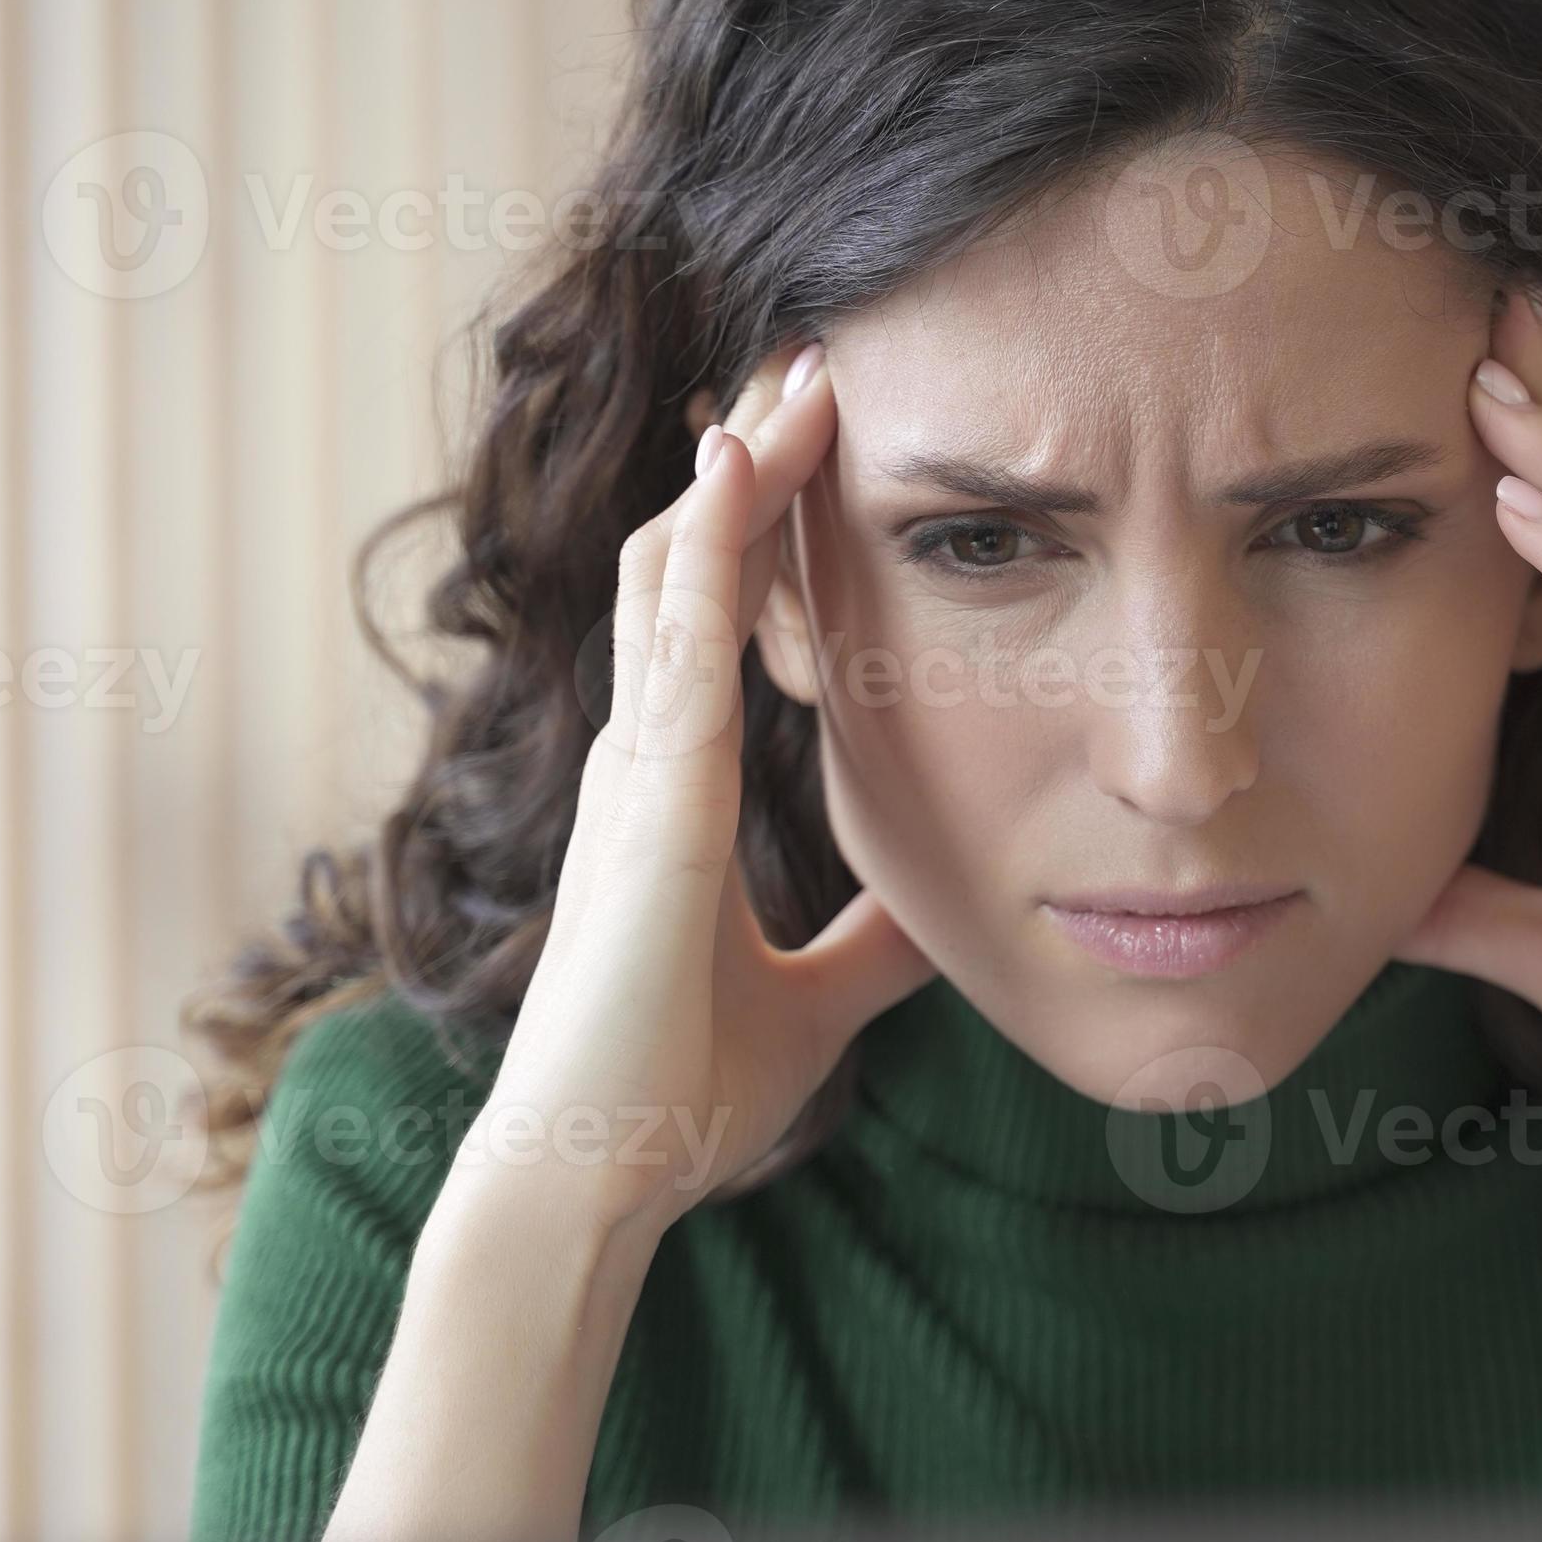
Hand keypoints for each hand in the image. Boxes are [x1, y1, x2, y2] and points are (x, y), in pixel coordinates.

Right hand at [480, 344, 938, 1228]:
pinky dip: (710, 551)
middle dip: (750, 467)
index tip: (817, 451)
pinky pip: (678, 646)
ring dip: (738, 474)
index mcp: (668, 793)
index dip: (755, 530)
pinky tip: (741, 471)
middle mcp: (641, 759)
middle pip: (688, 567)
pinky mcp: (647, 803)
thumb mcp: (813, 998)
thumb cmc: (676, 1091)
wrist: (601, 1175)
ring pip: (677, 576)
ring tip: (798, 373)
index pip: (712, 622)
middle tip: (816, 367)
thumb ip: (865, 946)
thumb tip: (940, 913)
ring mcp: (635, 771)